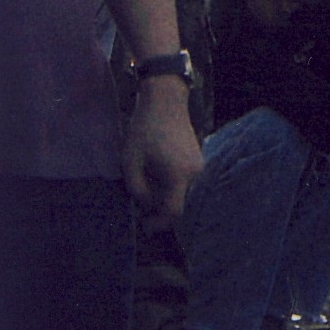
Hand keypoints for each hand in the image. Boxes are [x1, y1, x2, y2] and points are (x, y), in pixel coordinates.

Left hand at [125, 80, 203, 218]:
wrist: (165, 101)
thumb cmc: (144, 131)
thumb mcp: (131, 163)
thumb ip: (138, 190)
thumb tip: (146, 205)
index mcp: (179, 175)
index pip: (173, 211)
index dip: (159, 224)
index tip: (144, 227)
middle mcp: (195, 172)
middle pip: (178, 202)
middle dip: (159, 209)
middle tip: (139, 205)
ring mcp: (198, 163)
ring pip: (181, 191)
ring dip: (164, 195)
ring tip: (144, 186)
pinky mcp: (197, 156)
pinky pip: (184, 179)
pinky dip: (170, 183)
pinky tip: (154, 173)